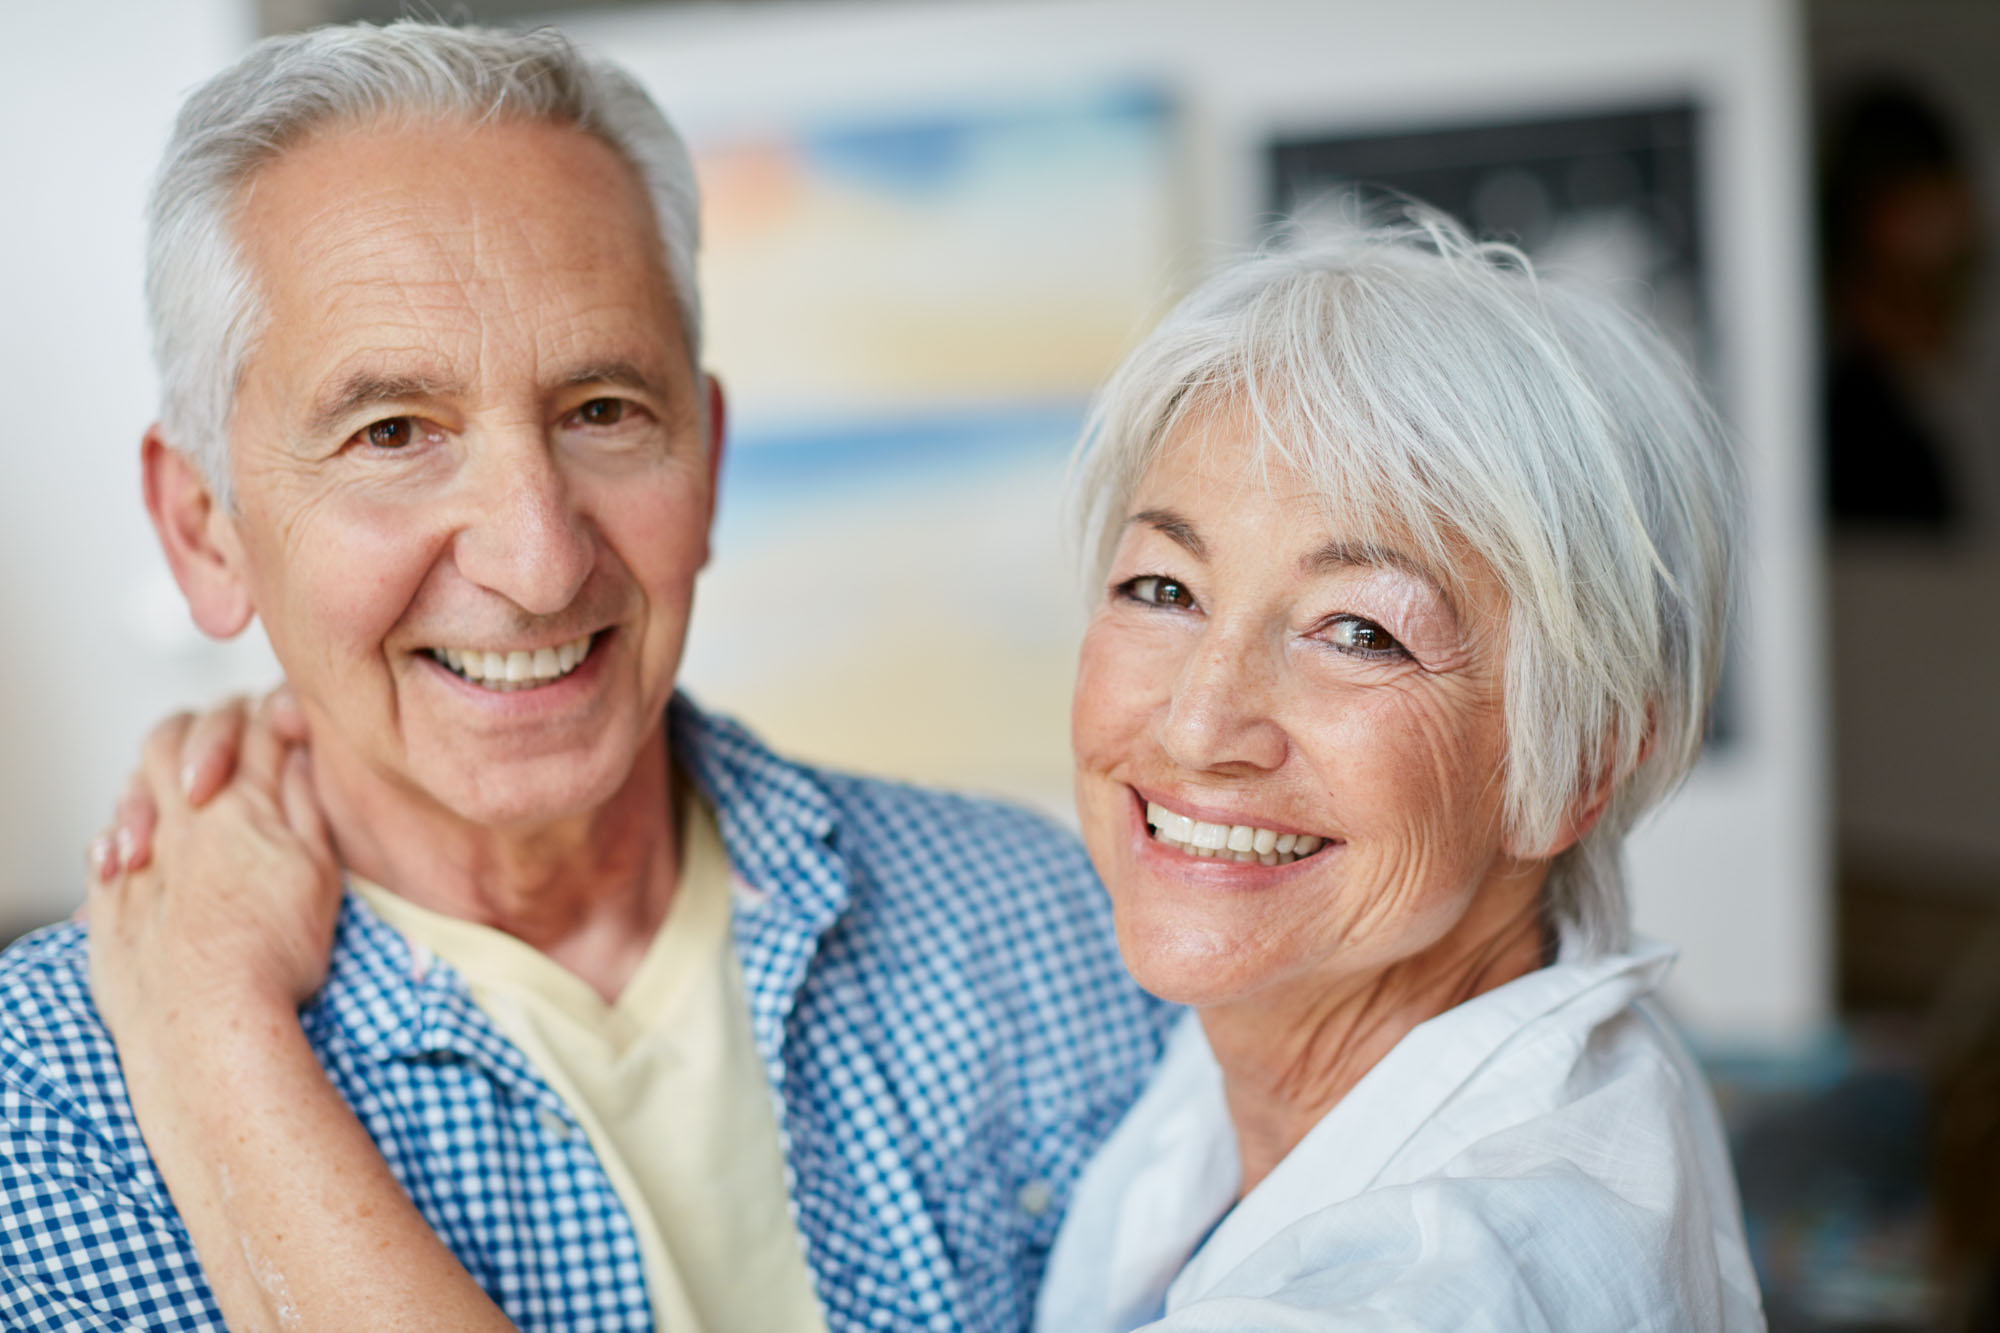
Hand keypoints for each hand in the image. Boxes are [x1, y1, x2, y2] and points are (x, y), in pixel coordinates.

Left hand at [86, 689, 339, 1049]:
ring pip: (132, 785)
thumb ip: (305, 802)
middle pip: (174, 736)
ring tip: (185, 802)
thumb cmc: (273, 955)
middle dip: (201, 730)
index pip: (251, 724)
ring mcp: (139, 856)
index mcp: (239, 801)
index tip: (291, 730)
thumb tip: (298, 752)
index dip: (274, 715)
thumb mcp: (319, 869)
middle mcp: (179, 816)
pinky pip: (102, 846)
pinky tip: (137, 851)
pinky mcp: (110, 901)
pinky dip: (121, 836)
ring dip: (155, 782)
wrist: (207, 1022)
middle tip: (229, 750)